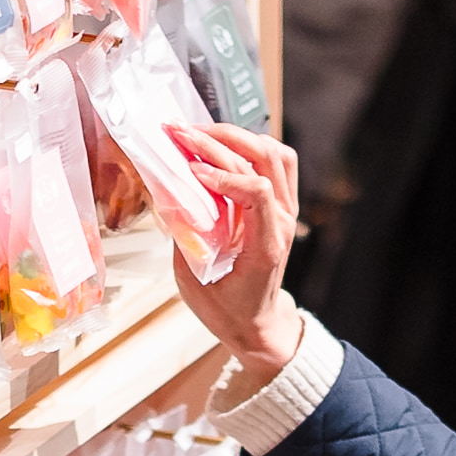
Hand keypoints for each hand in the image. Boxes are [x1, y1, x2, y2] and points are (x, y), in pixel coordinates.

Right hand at [164, 122, 308, 372]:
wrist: (256, 323)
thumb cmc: (226, 309)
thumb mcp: (194, 280)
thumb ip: (184, 235)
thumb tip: (168, 194)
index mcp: (265, 246)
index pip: (257, 192)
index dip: (223, 174)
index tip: (191, 170)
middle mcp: (282, 224)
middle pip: (260, 161)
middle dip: (216, 141)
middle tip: (180, 132)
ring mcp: (287, 211)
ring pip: (273, 152)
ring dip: (235, 136)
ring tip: (199, 133)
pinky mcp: (283, 204)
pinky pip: (277, 160)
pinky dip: (250, 145)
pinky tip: (222, 145)